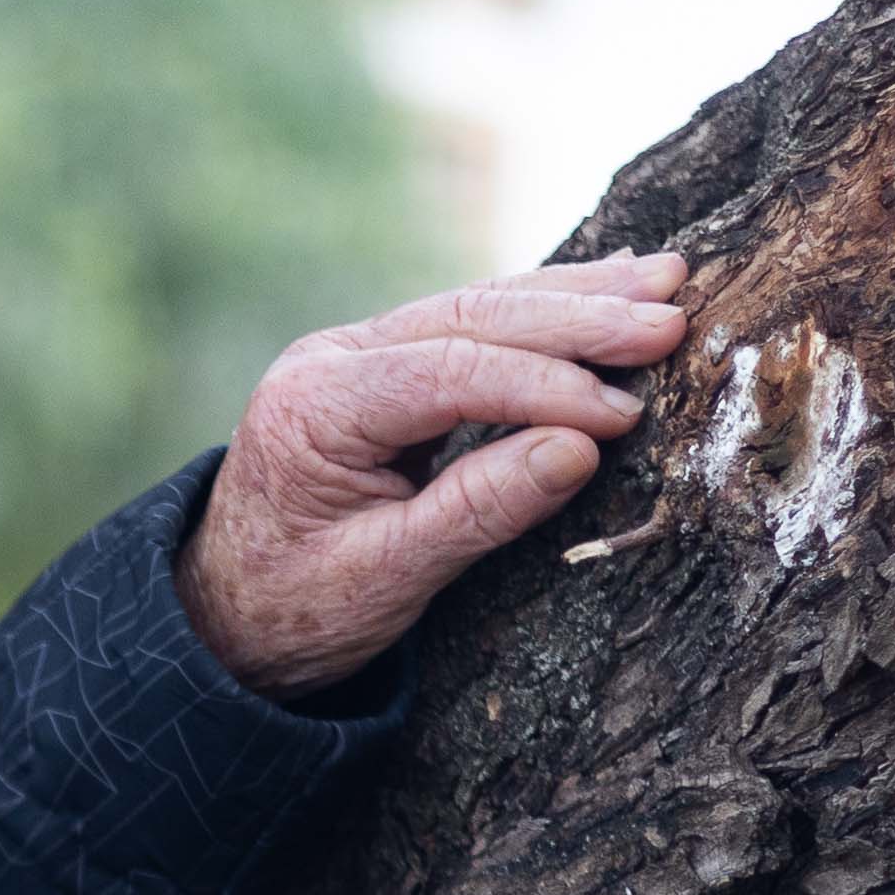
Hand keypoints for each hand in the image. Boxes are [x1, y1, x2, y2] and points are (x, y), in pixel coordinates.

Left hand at [176, 255, 690, 697]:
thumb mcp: (384, 578)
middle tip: (672, 315)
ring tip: (667, 279)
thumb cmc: (294, 609)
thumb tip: (580, 449)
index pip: (449, 373)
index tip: (625, 414)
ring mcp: (356, 353)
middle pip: (471, 318)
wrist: (221, 616)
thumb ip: (477, 511)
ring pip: (480, 307)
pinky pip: (474, 327)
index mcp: (315, 406)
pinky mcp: (384, 365)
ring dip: (575, 296)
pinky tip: (608, 289)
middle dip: (577, 318)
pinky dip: (545, 313)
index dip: (545, 388)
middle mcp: (331, 359)